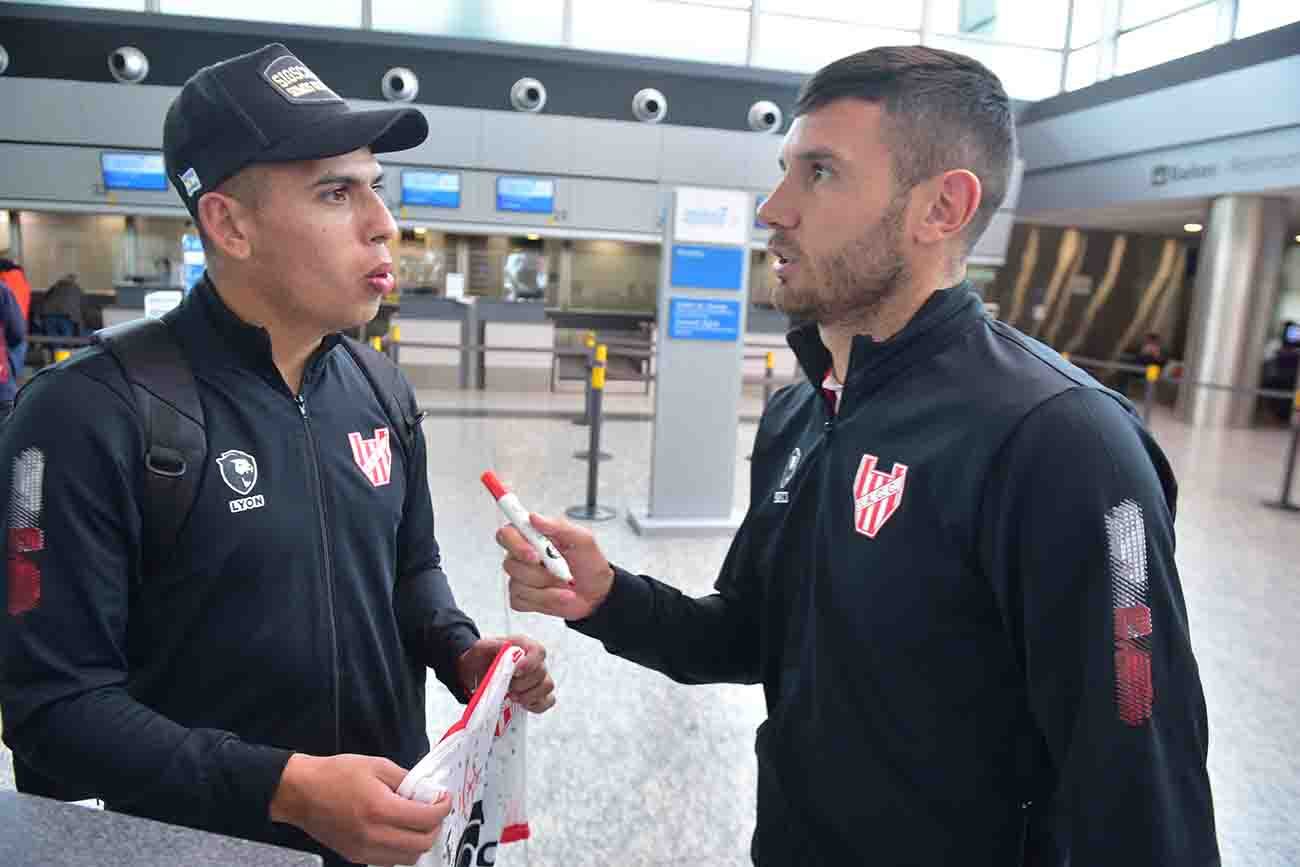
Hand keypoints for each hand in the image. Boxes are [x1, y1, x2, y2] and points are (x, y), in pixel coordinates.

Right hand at [269, 753, 448, 866]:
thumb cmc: (336, 774)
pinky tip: (400, 831)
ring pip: (408, 858)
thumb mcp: (377, 765)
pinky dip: (402, 849)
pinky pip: (390, 860)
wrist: (301, 793)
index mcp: (379, 809)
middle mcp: (373, 835)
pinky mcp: (355, 856)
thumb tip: (427, 792)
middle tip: (434, 811)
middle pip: (422, 844)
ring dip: (420, 841)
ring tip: (419, 822)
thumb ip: (406, 780)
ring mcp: (363, 850)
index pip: (425, 819)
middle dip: (435, 827)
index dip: (442, 809)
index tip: (444, 799)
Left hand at [456, 635, 556, 713]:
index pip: (538, 651)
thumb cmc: (480, 657)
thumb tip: (505, 647)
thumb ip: (491, 645)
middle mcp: (535, 660)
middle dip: (523, 684)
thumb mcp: (480, 648)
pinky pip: (548, 700)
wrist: (477, 671)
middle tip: (508, 688)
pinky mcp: (538, 693)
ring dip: (530, 695)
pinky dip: (537, 705)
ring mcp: (538, 677)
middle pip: (542, 672)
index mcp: (524, 645)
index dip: (530, 663)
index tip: (516, 672)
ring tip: (513, 697)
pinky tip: (522, 705)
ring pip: (547, 686)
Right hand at [496, 513, 613, 620]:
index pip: (507, 533)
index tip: (534, 552)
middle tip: (557, 572)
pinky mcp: (523, 598)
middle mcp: (523, 556)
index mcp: (533, 537)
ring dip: (547, 586)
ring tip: (565, 582)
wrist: (597, 592)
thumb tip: (534, 517)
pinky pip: (521, 601)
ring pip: (518, 583)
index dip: (514, 542)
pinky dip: (546, 599)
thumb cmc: (589, 563)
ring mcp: (521, 578)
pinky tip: (559, 596)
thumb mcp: (583, 540)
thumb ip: (559, 526)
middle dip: (537, 571)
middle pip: (510, 562)